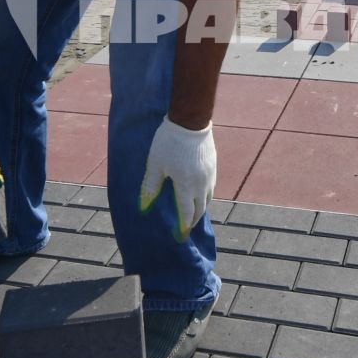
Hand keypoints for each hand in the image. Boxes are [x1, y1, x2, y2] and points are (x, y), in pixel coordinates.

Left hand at [139, 117, 216, 239]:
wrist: (191, 121)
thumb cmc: (169, 143)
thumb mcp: (156, 165)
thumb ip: (151, 186)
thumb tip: (143, 206)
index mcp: (186, 187)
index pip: (186, 214)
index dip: (183, 226)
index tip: (180, 236)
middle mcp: (201, 184)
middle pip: (200, 209)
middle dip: (192, 220)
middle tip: (186, 226)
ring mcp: (210, 175)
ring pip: (208, 198)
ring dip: (201, 208)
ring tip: (193, 211)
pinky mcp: (213, 165)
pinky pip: (212, 186)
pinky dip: (206, 194)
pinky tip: (200, 192)